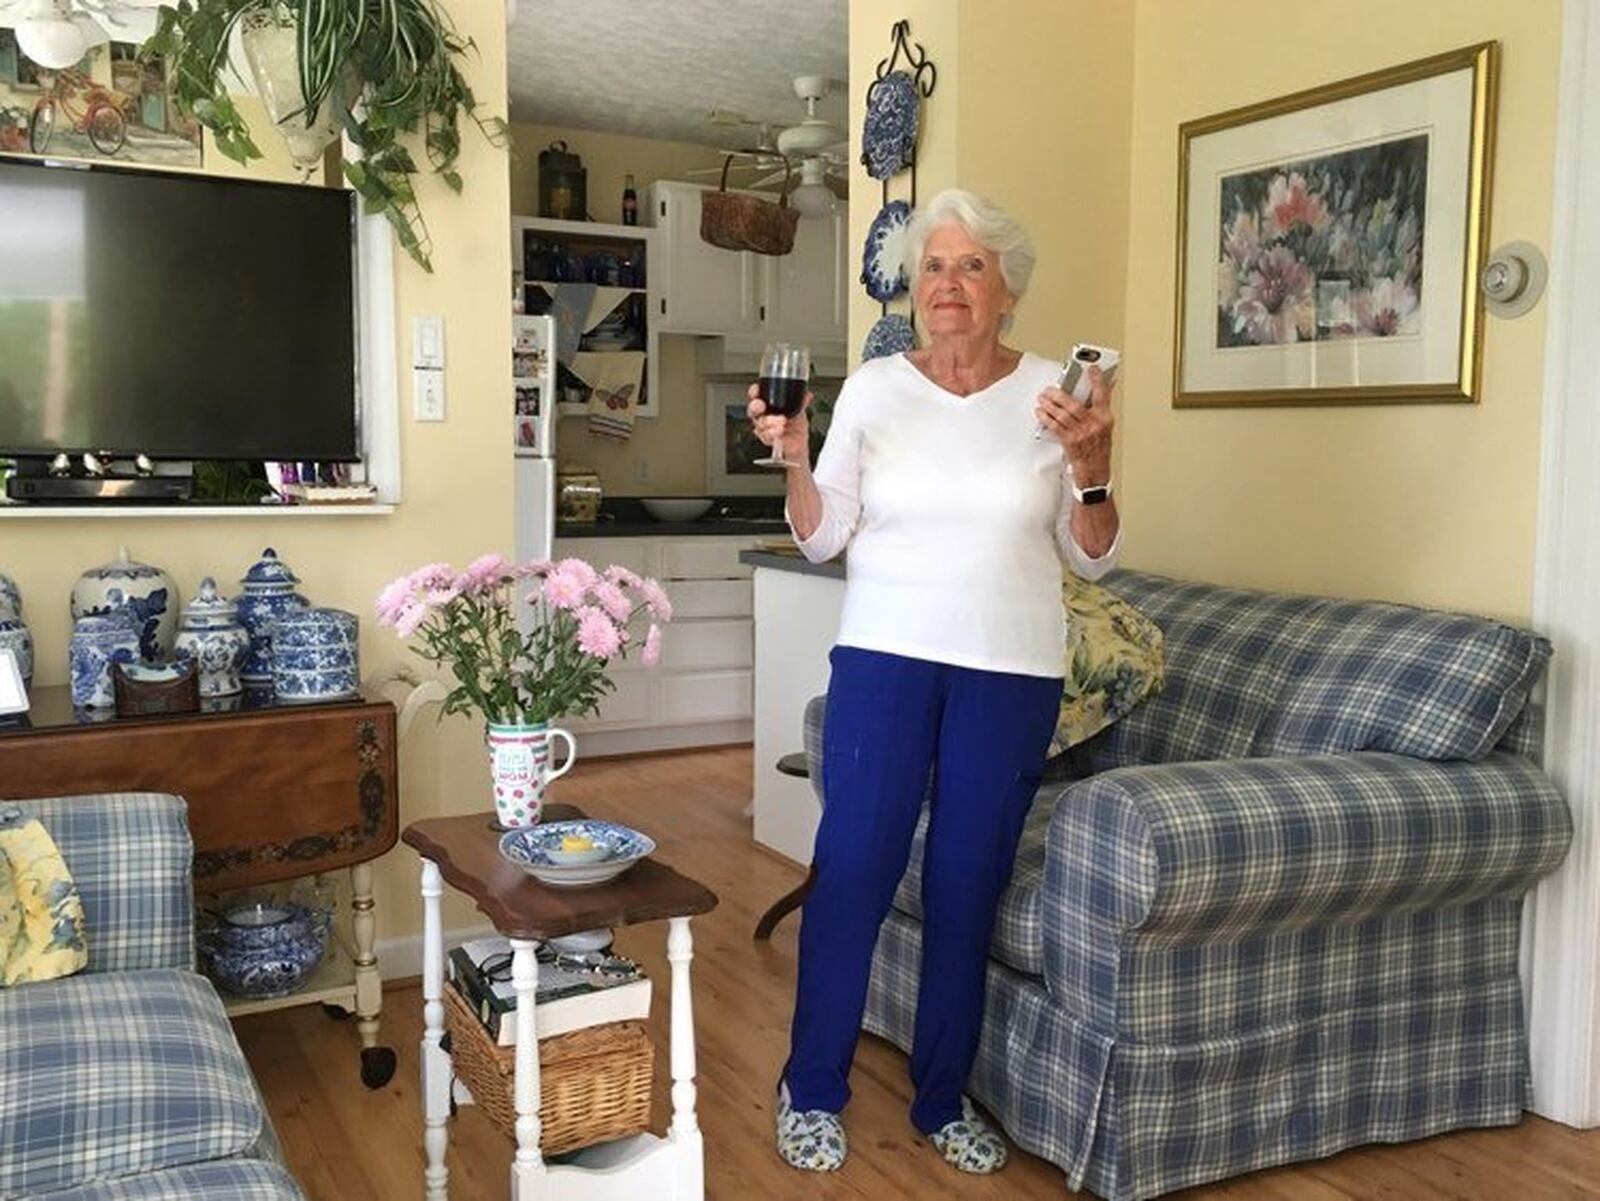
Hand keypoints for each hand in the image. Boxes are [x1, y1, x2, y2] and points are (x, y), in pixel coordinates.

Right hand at [747, 383, 811, 464]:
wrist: (798, 441)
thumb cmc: (795, 423)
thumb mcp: (800, 409)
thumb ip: (801, 401)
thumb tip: (807, 394)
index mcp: (768, 403)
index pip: (756, 394)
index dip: (754, 391)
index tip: (757, 390)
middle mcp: (763, 414)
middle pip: (753, 409)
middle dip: (756, 406)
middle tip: (762, 406)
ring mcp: (763, 427)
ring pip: (759, 423)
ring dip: (769, 421)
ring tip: (782, 420)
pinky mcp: (766, 438)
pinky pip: (765, 435)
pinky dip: (772, 432)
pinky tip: (779, 430)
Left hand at [1035, 365, 1114, 482]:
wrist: (1095, 473)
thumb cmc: (1099, 449)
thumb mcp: (1105, 427)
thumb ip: (1101, 407)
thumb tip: (1103, 387)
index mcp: (1105, 419)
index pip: (1102, 395)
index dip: (1097, 380)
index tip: (1092, 368)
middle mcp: (1094, 425)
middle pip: (1074, 404)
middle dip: (1059, 395)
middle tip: (1049, 388)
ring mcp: (1082, 434)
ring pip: (1062, 415)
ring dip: (1049, 405)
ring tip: (1042, 398)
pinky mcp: (1070, 442)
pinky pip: (1055, 426)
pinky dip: (1046, 418)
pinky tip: (1040, 413)